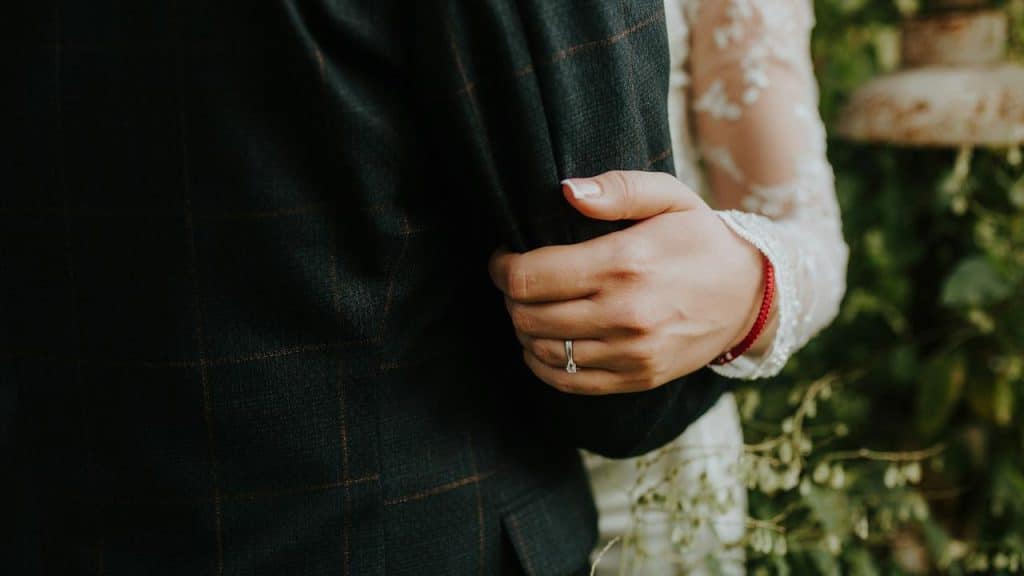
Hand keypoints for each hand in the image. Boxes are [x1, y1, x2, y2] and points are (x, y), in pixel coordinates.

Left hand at [489, 171, 771, 394]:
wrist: (753, 295)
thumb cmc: (701, 239)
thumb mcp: (670, 198)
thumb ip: (617, 190)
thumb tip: (566, 191)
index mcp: (624, 263)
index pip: (528, 277)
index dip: (502, 267)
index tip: (505, 256)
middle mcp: (624, 314)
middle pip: (526, 316)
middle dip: (511, 296)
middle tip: (520, 280)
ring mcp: (631, 353)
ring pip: (540, 350)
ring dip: (524, 329)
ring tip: (535, 307)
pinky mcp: (637, 378)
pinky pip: (567, 381)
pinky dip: (542, 364)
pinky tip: (546, 342)